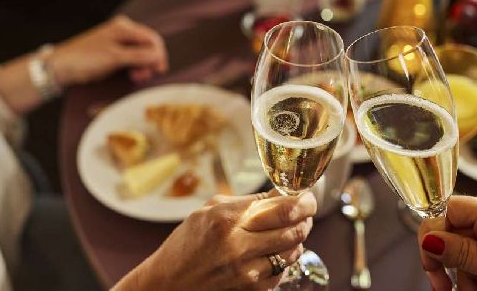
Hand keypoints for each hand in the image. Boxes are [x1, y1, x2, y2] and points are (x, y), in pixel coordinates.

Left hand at [50, 15, 167, 85]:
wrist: (60, 67)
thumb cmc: (84, 60)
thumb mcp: (115, 58)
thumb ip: (139, 56)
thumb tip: (159, 57)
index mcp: (124, 27)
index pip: (152, 38)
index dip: (159, 55)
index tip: (160, 70)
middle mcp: (123, 30)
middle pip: (148, 45)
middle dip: (150, 61)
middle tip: (145, 76)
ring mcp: (118, 40)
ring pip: (141, 52)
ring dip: (143, 65)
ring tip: (137, 77)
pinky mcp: (114, 51)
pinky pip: (132, 57)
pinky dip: (135, 66)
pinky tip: (132, 74)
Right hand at [115, 190, 316, 290]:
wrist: (169, 284)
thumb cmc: (187, 244)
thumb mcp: (208, 211)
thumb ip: (245, 202)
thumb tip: (278, 196)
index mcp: (227, 219)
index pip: (282, 207)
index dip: (302, 199)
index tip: (306, 195)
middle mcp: (239, 245)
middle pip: (294, 227)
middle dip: (306, 215)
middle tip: (306, 209)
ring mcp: (247, 271)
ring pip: (293, 249)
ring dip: (298, 236)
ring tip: (293, 227)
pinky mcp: (252, 290)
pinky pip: (283, 270)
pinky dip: (286, 257)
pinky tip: (277, 249)